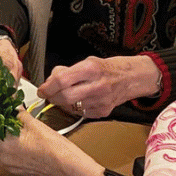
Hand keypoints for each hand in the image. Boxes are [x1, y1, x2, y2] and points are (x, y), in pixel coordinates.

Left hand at [0, 110, 102, 175]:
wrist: (68, 167)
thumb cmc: (53, 146)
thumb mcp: (32, 122)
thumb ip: (15, 111)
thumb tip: (8, 102)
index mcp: (1, 144)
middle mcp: (0, 157)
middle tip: (1, 115)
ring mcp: (7, 165)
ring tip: (11, 127)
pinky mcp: (14, 170)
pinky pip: (2, 155)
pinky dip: (5, 147)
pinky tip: (17, 139)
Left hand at [37, 54, 157, 118]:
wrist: (133, 78)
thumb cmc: (109, 68)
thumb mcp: (88, 61)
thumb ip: (68, 70)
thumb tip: (51, 80)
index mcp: (90, 68)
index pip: (61, 80)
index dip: (47, 86)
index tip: (42, 89)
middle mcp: (97, 85)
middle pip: (64, 97)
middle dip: (52, 97)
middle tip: (48, 95)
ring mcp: (101, 101)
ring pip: (71, 107)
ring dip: (62, 103)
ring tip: (63, 96)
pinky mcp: (104, 112)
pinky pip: (81, 113)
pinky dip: (74, 108)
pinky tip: (77, 101)